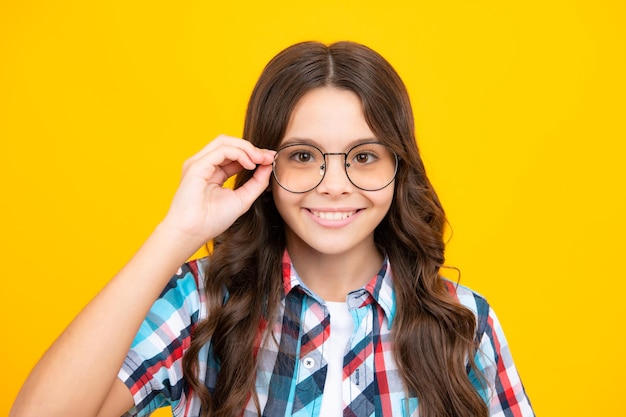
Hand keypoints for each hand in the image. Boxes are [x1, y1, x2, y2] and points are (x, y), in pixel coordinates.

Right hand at [160, 135, 275, 248]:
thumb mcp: (242, 199)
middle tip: (268, 157)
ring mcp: (198, 163)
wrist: (193, 232)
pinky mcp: (196, 165)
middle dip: (251, 148)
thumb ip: (256, 183)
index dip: (253, 154)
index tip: (270, 159)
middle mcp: (204, 164)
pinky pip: (222, 150)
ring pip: (224, 141)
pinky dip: (239, 154)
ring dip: (246, 148)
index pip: (234, 154)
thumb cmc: (212, 220)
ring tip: (260, 159)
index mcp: (212, 172)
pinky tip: (250, 164)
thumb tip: (268, 165)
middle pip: (229, 143)